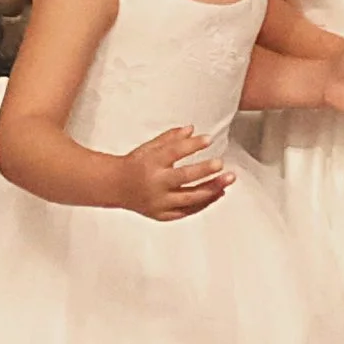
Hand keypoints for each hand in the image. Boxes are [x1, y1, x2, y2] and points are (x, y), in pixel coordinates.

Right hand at [117, 126, 232, 221]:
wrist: (116, 186)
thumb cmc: (134, 165)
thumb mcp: (150, 147)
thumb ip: (171, 138)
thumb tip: (192, 130)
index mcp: (151, 163)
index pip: (174, 152)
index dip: (192, 145)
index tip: (208, 139)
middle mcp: (156, 184)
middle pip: (184, 177)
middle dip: (205, 170)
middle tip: (221, 163)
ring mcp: (160, 201)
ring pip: (190, 197)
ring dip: (211, 189)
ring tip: (227, 180)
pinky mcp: (162, 214)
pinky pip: (187, 211)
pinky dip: (204, 203)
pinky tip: (217, 193)